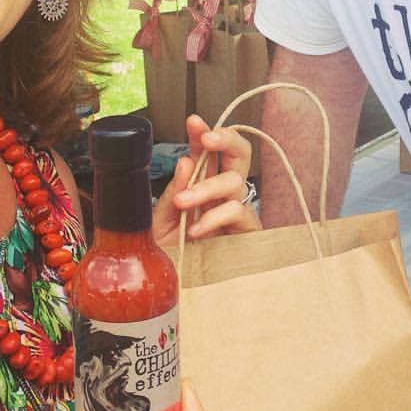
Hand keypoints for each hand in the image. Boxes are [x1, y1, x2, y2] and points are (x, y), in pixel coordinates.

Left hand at [153, 115, 258, 245]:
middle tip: (207, 139)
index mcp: (201, 184)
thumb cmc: (172, 255)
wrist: (176, 289)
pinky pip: (239, 211)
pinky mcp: (247, 233)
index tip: (193, 121)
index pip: (207, 152)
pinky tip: (198, 228)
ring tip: (183, 203)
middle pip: (239, 153)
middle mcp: (222, 193)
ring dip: (207, 187)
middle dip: (226, 139)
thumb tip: (186, 162)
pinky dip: (216, 216)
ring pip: (235, 180)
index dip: (203, 133)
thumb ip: (174, 192)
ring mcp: (236, 211)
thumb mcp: (162, 221)